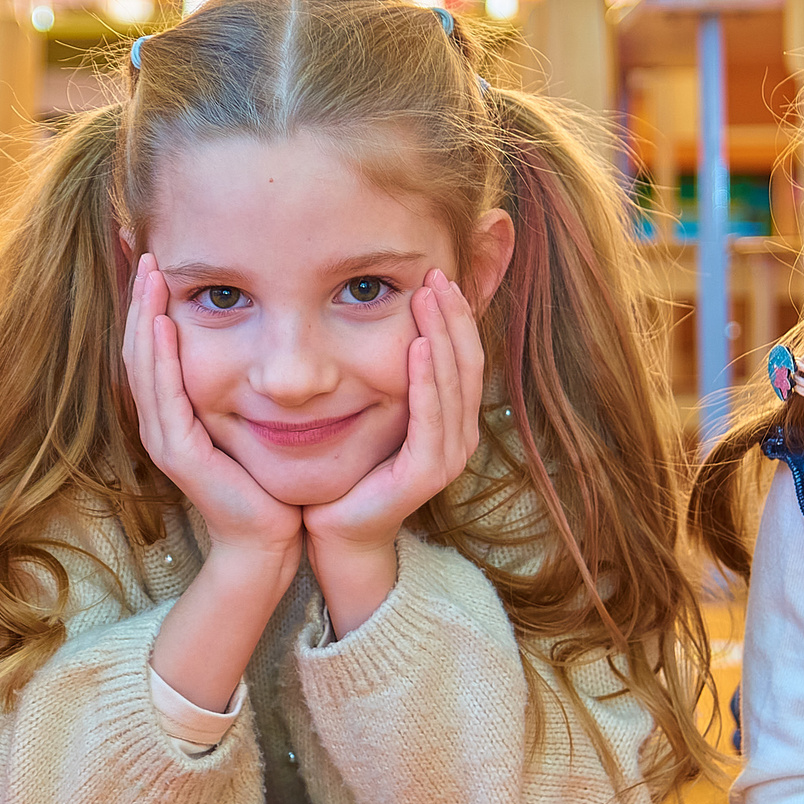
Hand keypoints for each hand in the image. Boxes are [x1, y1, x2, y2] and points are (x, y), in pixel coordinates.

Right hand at [122, 254, 301, 559]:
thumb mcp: (249, 413)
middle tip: (140, 245)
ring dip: (143, 315)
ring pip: (144, 364)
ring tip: (148, 272)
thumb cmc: (266, 476)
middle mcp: (160, 420)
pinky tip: (162, 322)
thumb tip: (254, 327)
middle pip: (137, 345)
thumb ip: (240, 377)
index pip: (150, 343)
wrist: (269, 536)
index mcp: (172, 409)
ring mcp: (165, 437)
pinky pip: (164, 396)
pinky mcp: (180, 454)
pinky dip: (160, 356)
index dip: (145, 299)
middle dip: (138, 295)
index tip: (150, 252)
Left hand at [303, 271, 486, 553]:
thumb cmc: (352, 468)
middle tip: (437, 273)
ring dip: (442, 336)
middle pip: (467, 362)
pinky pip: (430, 418)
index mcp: (453, 418)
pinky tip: (416, 347)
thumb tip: (385, 319)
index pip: (464, 355)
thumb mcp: (376, 410)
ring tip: (429, 297)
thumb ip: (390, 374)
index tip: (439, 272)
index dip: (457, 314)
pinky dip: (426, 381)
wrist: (337, 530)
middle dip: (453, 315)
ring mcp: (446, 456)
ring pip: (452, 384)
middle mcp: (459, 435)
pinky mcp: (425, 474)